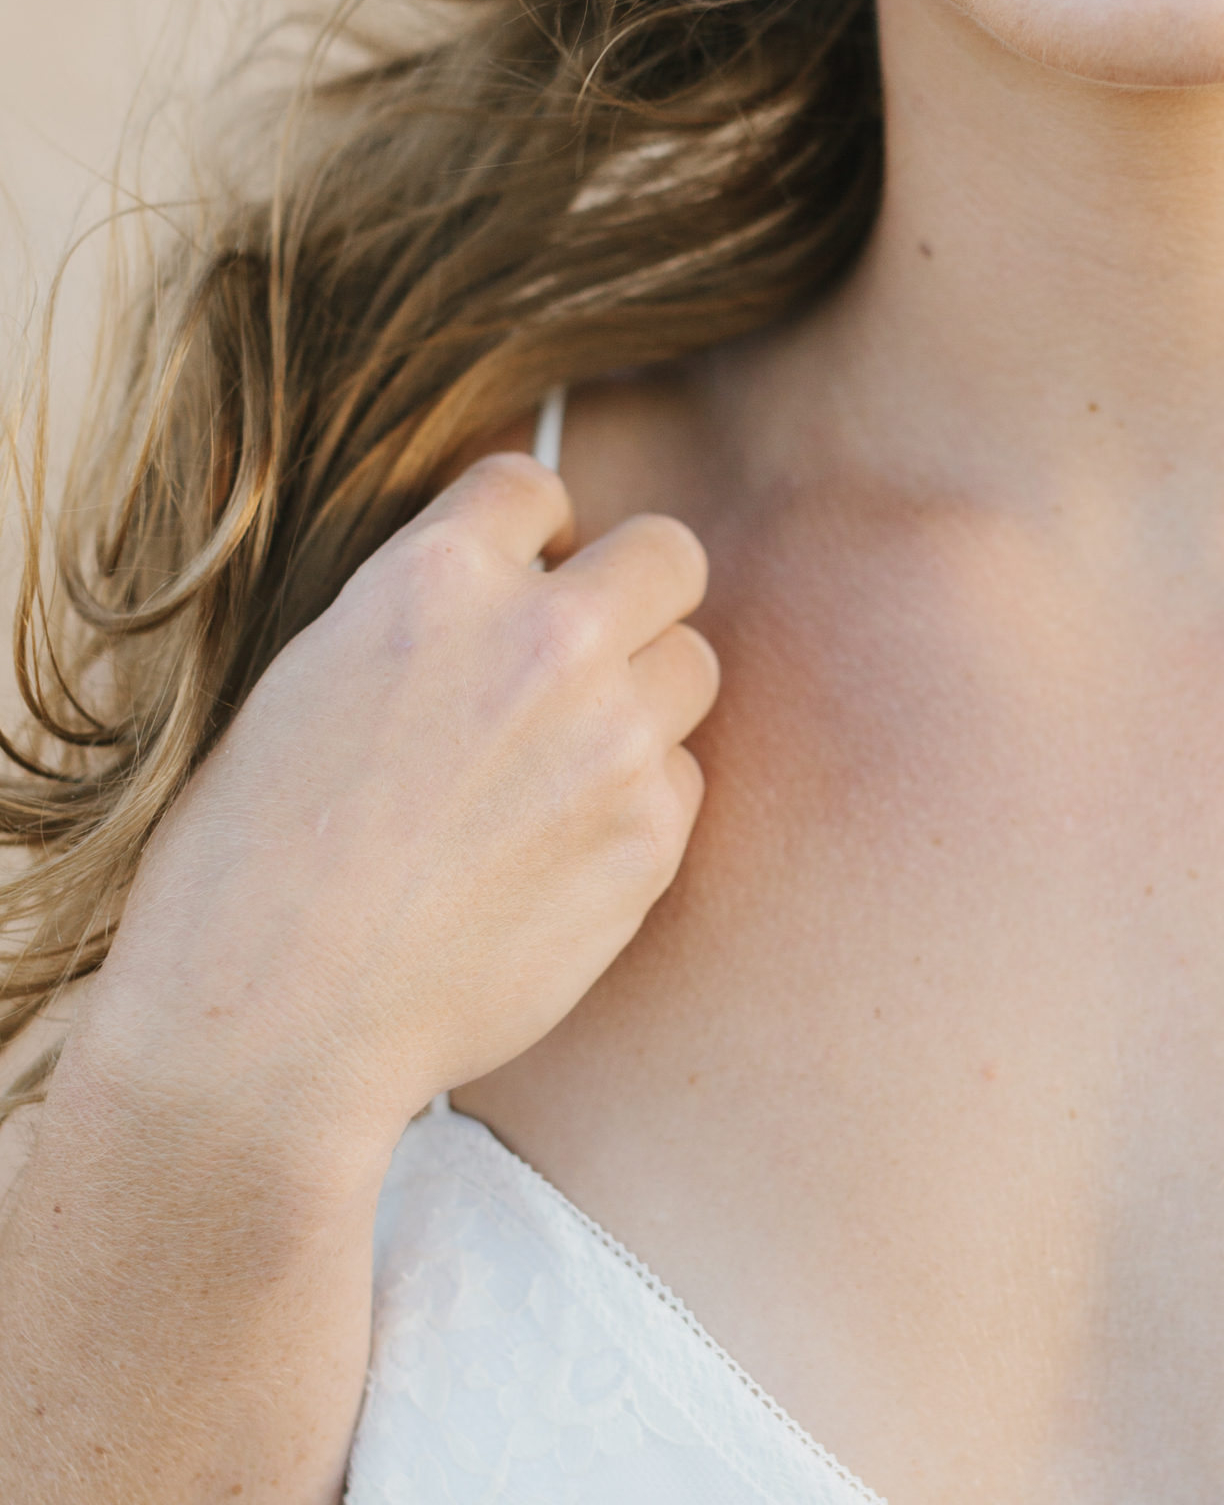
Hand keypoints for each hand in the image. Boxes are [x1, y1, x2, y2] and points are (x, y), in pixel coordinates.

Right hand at [76, 452, 717, 1175]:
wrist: (274, 1020)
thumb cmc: (250, 859)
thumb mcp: (308, 675)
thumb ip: (424, 612)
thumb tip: (504, 579)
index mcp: (436, 579)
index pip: (533, 484)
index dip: (530, 531)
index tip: (523, 570)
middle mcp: (544, 641)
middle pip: (668, 555)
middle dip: (631, 591)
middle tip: (583, 651)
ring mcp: (611, 740)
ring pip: (692, 666)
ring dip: (643, 697)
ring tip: (558, 765)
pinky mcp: (651, 838)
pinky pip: (684, 780)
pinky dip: (638, 803)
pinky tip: (556, 851)